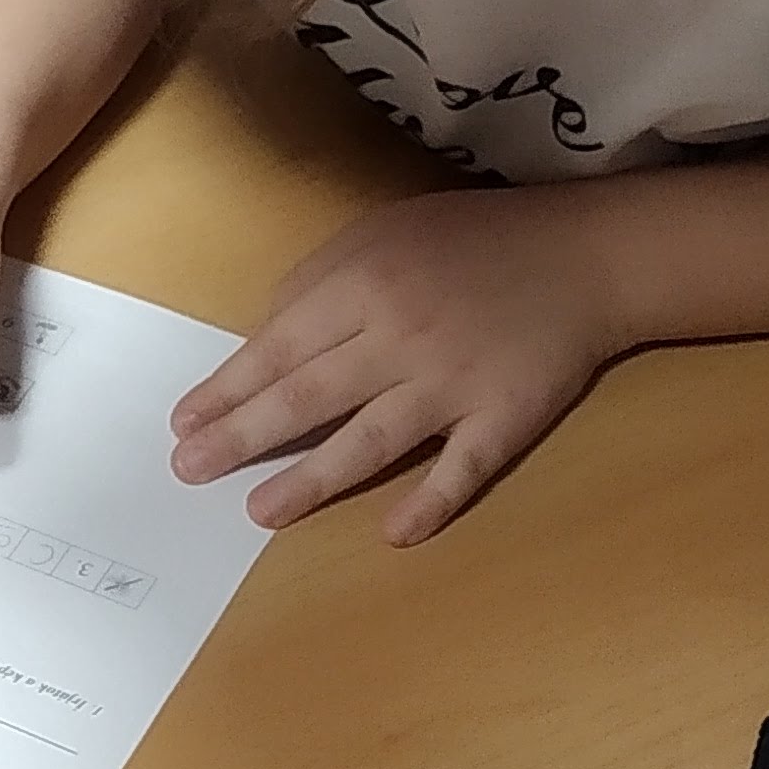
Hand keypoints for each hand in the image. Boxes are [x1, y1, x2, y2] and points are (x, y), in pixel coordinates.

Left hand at [169, 187, 625, 541]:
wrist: (585, 254)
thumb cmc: (472, 242)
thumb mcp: (382, 234)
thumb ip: (319, 282)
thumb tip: (263, 337)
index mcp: (363, 286)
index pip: (277, 348)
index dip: (226, 390)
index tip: (183, 424)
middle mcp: (401, 337)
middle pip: (307, 399)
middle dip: (241, 438)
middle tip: (190, 472)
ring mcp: (455, 383)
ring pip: (371, 441)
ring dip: (311, 482)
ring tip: (260, 513)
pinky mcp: (506, 417)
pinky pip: (463, 468)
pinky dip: (432, 502)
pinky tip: (394, 534)